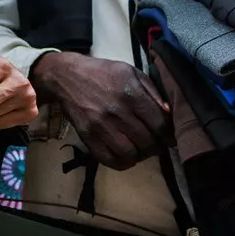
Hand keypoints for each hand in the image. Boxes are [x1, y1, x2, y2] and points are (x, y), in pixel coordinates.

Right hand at [29, 50, 169, 168]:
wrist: (66, 76)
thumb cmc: (102, 72)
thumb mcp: (131, 72)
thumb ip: (152, 92)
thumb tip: (168, 114)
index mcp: (131, 95)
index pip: (159, 125)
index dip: (168, 136)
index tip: (169, 139)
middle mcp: (117, 112)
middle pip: (147, 142)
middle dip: (156, 147)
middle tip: (155, 145)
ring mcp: (100, 126)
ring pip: (129, 154)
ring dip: (139, 156)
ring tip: (140, 151)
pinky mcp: (86, 135)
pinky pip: (107, 158)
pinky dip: (120, 163)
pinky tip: (125, 157)